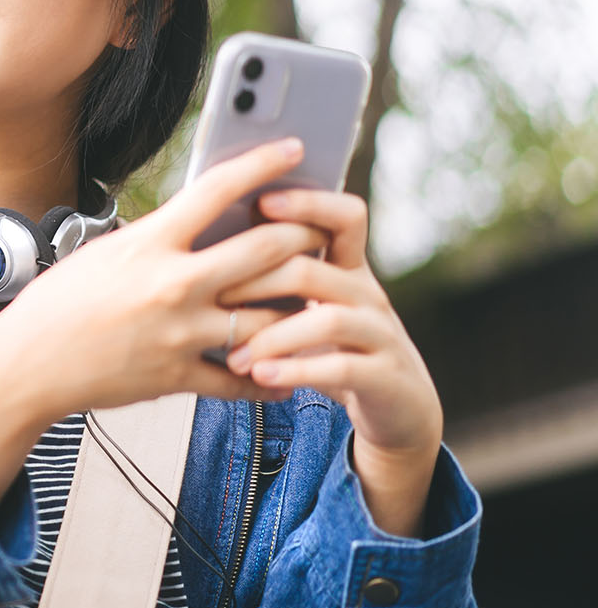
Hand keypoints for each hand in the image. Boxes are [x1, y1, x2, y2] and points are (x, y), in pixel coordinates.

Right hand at [0, 137, 327, 416]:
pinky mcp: (178, 377)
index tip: (294, 148)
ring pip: (269, 318)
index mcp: (149, 243)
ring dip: (299, 308)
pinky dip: (270, 377)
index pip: (218, 189)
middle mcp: (171, 284)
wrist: (27, 363)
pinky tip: (286, 369)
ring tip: (315, 298)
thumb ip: (159, 238)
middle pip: (265, 251)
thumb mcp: (107, 251)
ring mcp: (180, 334)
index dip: (263, 163)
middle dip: (305, 237)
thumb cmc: (60, 302)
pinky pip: (242, 380)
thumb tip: (205, 222)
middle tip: (320, 231)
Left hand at [220, 188, 442, 536]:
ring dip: (272, 337)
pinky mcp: (386, 377)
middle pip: (312, 269)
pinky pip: (341, 368)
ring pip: (328, 319)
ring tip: (234, 356)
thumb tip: (209, 247)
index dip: (308, 203)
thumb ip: (277, 279)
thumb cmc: (335, 348)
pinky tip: (260, 376)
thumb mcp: (311, 308)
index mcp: (349, 268)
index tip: (261, 200)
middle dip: (257, 281)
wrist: (399, 407)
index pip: (344, 216)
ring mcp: (381, 335)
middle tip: (213, 298)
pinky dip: (296, 371)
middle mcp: (368, 294)